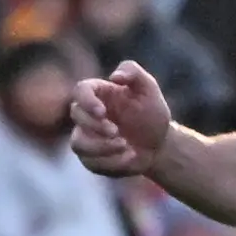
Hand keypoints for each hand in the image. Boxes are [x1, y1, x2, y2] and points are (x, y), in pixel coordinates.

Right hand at [69, 59, 173, 177]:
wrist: (159, 143)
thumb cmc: (151, 113)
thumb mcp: (149, 90)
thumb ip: (134, 73)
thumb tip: (115, 76)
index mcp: (98, 94)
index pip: (80, 91)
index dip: (86, 101)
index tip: (102, 112)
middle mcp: (87, 115)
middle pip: (76, 115)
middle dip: (96, 126)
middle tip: (117, 132)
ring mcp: (86, 137)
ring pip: (78, 144)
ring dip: (101, 147)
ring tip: (126, 146)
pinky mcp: (91, 158)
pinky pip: (91, 163)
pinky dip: (112, 162)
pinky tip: (130, 157)